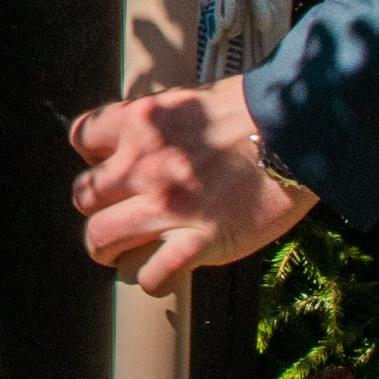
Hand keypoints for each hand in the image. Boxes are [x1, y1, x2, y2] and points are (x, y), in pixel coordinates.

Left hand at [69, 73, 312, 289]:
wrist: (298, 131)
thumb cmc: (250, 112)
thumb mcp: (187, 101)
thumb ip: (153, 124)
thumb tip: (130, 144)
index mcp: (139, 122)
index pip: (80, 138)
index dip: (94, 154)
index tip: (112, 163)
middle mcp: (143, 165)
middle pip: (83, 196)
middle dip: (98, 206)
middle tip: (118, 214)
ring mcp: (168, 207)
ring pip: (101, 240)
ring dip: (110, 249)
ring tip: (125, 252)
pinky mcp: (198, 242)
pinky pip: (150, 276)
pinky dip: (151, 277)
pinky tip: (164, 271)